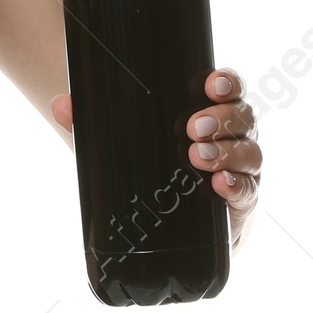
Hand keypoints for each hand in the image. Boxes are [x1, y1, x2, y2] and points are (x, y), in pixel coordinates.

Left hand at [52, 66, 260, 248]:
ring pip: (250, 151)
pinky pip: (248, 191)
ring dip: (228, 152)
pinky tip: (219, 185)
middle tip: (193, 127)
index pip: (228, 89)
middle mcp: (233, 138)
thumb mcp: (121, 147)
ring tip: (198, 158)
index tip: (210, 83)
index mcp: (211, 113)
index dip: (226, 82)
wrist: (173, 231)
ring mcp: (242, 170)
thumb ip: (92, 126)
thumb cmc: (152, 173)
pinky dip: (236, 186)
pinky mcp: (241, 203)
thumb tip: (62, 104)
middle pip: (244, 117)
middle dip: (222, 118)